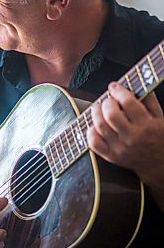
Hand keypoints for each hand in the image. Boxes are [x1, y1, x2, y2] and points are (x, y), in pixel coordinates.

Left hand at [87, 82, 163, 207]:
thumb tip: (134, 84)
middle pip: (111, 115)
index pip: (128, 102)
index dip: (118, 91)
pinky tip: (95, 125)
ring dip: (96, 113)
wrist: (158, 164)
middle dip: (106, 102)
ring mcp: (120, 148)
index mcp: (146, 125)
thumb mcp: (160, 117)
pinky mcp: (111, 156)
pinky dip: (90, 131)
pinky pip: (94, 143)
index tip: (114, 87)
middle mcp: (132, 137)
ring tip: (99, 108)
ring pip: (100, 127)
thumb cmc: (158, 138)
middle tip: (108, 100)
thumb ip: (149, 100)